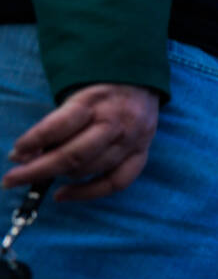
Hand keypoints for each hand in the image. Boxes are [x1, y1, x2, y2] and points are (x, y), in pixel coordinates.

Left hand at [3, 83, 158, 200]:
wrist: (142, 84)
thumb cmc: (101, 92)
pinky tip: (64, 194)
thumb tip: (25, 155)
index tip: (14, 154)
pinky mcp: (141, 154)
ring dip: (60, 176)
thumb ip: (55, 124)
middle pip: (74, 154)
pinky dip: (88, 192)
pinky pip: (116, 182)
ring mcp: (131, 141)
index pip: (60, 125)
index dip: (34, 141)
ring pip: (91, 169)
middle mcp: (116, 122)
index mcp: (96, 102)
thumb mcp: (77, 97)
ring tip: (41, 174)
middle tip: (11, 180)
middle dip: (38, 170)